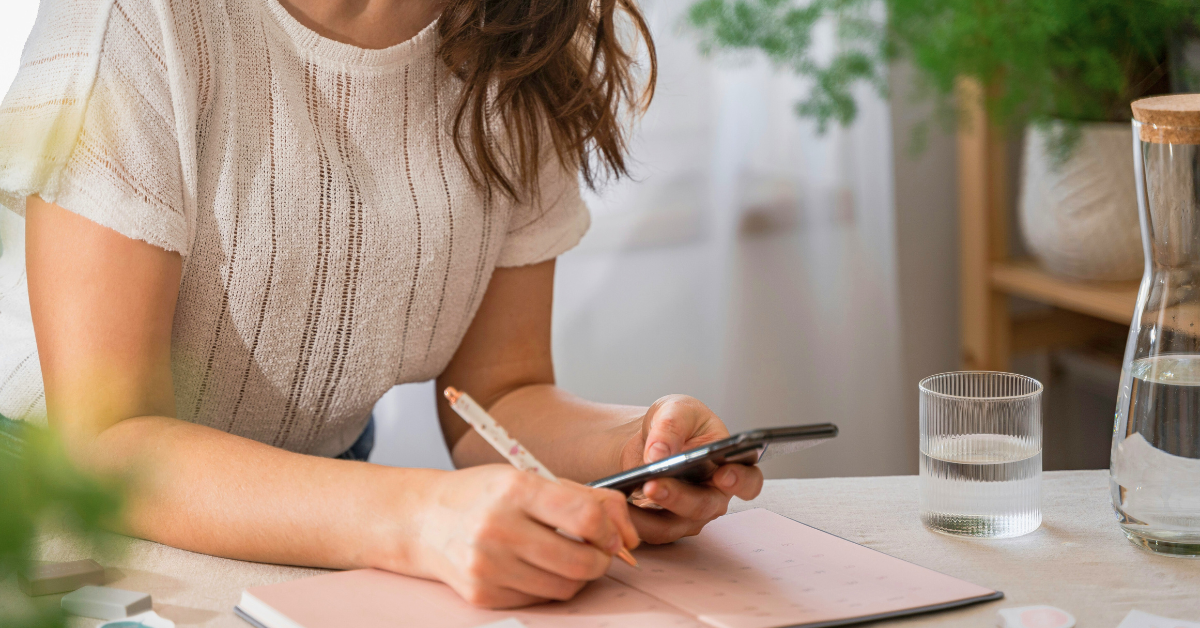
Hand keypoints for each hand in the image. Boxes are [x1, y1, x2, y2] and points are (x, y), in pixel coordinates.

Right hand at [411, 465, 638, 608]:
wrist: (424, 521)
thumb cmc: (484, 495)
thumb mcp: (531, 479)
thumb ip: (586, 497)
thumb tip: (629, 534)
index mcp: (515, 489)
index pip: (585, 516)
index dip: (610, 530)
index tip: (611, 533)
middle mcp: (498, 528)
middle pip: (581, 561)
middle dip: (601, 559)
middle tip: (597, 551)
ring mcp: (488, 566)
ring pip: (564, 587)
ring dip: (577, 576)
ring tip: (566, 557)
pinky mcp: (482, 594)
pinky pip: (539, 600)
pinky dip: (548, 587)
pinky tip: (535, 567)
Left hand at [617, 395, 763, 543]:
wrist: (649, 439)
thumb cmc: (676, 423)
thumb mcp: (674, 409)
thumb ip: (671, 426)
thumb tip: (660, 454)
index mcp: (730, 465)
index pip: (748, 480)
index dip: (740, 482)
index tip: (723, 476)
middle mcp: (714, 495)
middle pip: (704, 507)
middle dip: (678, 497)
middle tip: (652, 484)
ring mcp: (689, 515)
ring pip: (673, 526)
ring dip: (647, 516)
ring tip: (621, 499)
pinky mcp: (664, 526)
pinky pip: (649, 531)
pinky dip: (630, 520)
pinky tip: (612, 506)